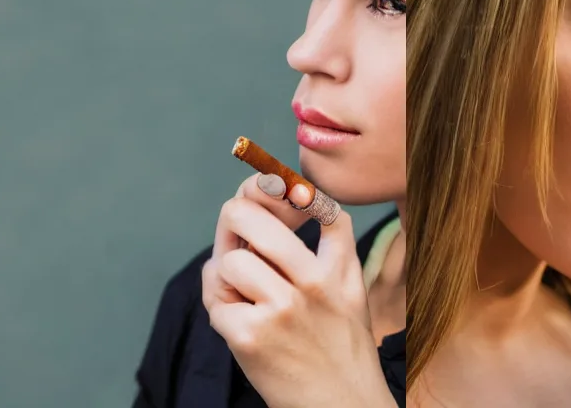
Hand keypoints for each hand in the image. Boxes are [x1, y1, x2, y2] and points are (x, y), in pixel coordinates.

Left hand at [203, 173, 390, 407]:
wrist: (341, 406)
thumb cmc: (341, 346)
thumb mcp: (353, 287)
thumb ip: (334, 244)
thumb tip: (291, 202)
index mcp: (337, 267)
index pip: (317, 203)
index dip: (287, 186)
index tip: (275, 185)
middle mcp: (311, 282)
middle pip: (254, 218)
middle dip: (235, 214)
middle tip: (235, 223)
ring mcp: (279, 310)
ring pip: (230, 262)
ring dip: (224, 271)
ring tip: (236, 284)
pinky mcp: (250, 339)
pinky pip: (217, 303)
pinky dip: (218, 306)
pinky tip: (233, 314)